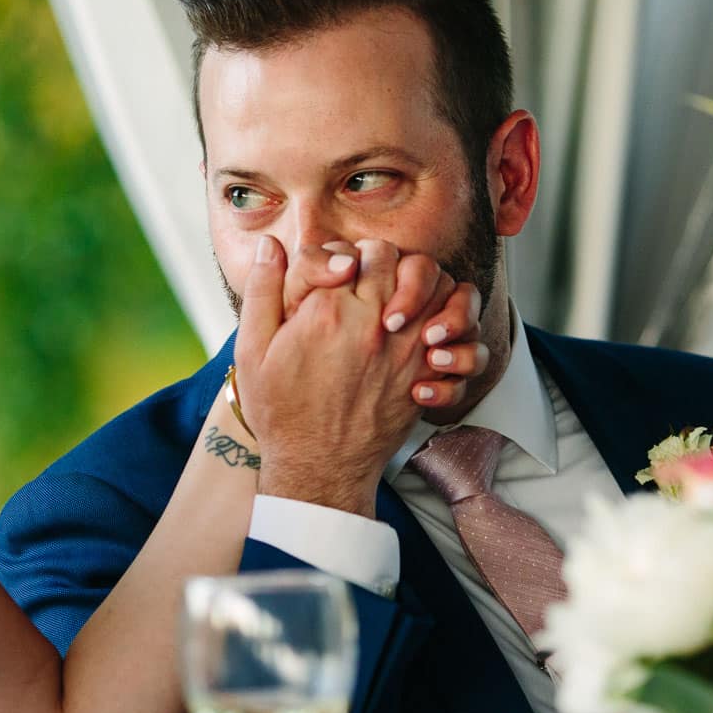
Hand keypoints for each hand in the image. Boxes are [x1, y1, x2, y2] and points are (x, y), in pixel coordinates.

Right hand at [234, 237, 470, 516]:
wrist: (317, 467)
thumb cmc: (281, 411)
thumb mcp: (251, 350)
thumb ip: (262, 291)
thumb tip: (270, 245)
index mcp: (326, 311)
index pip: (350, 251)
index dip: (341, 256)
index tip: (332, 276)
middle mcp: (371, 323)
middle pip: (395, 258)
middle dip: (381, 261)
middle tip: (364, 283)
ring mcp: (403, 347)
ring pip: (437, 283)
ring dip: (422, 283)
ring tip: (398, 299)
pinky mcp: (424, 371)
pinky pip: (460, 331)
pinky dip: (454, 321)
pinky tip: (428, 329)